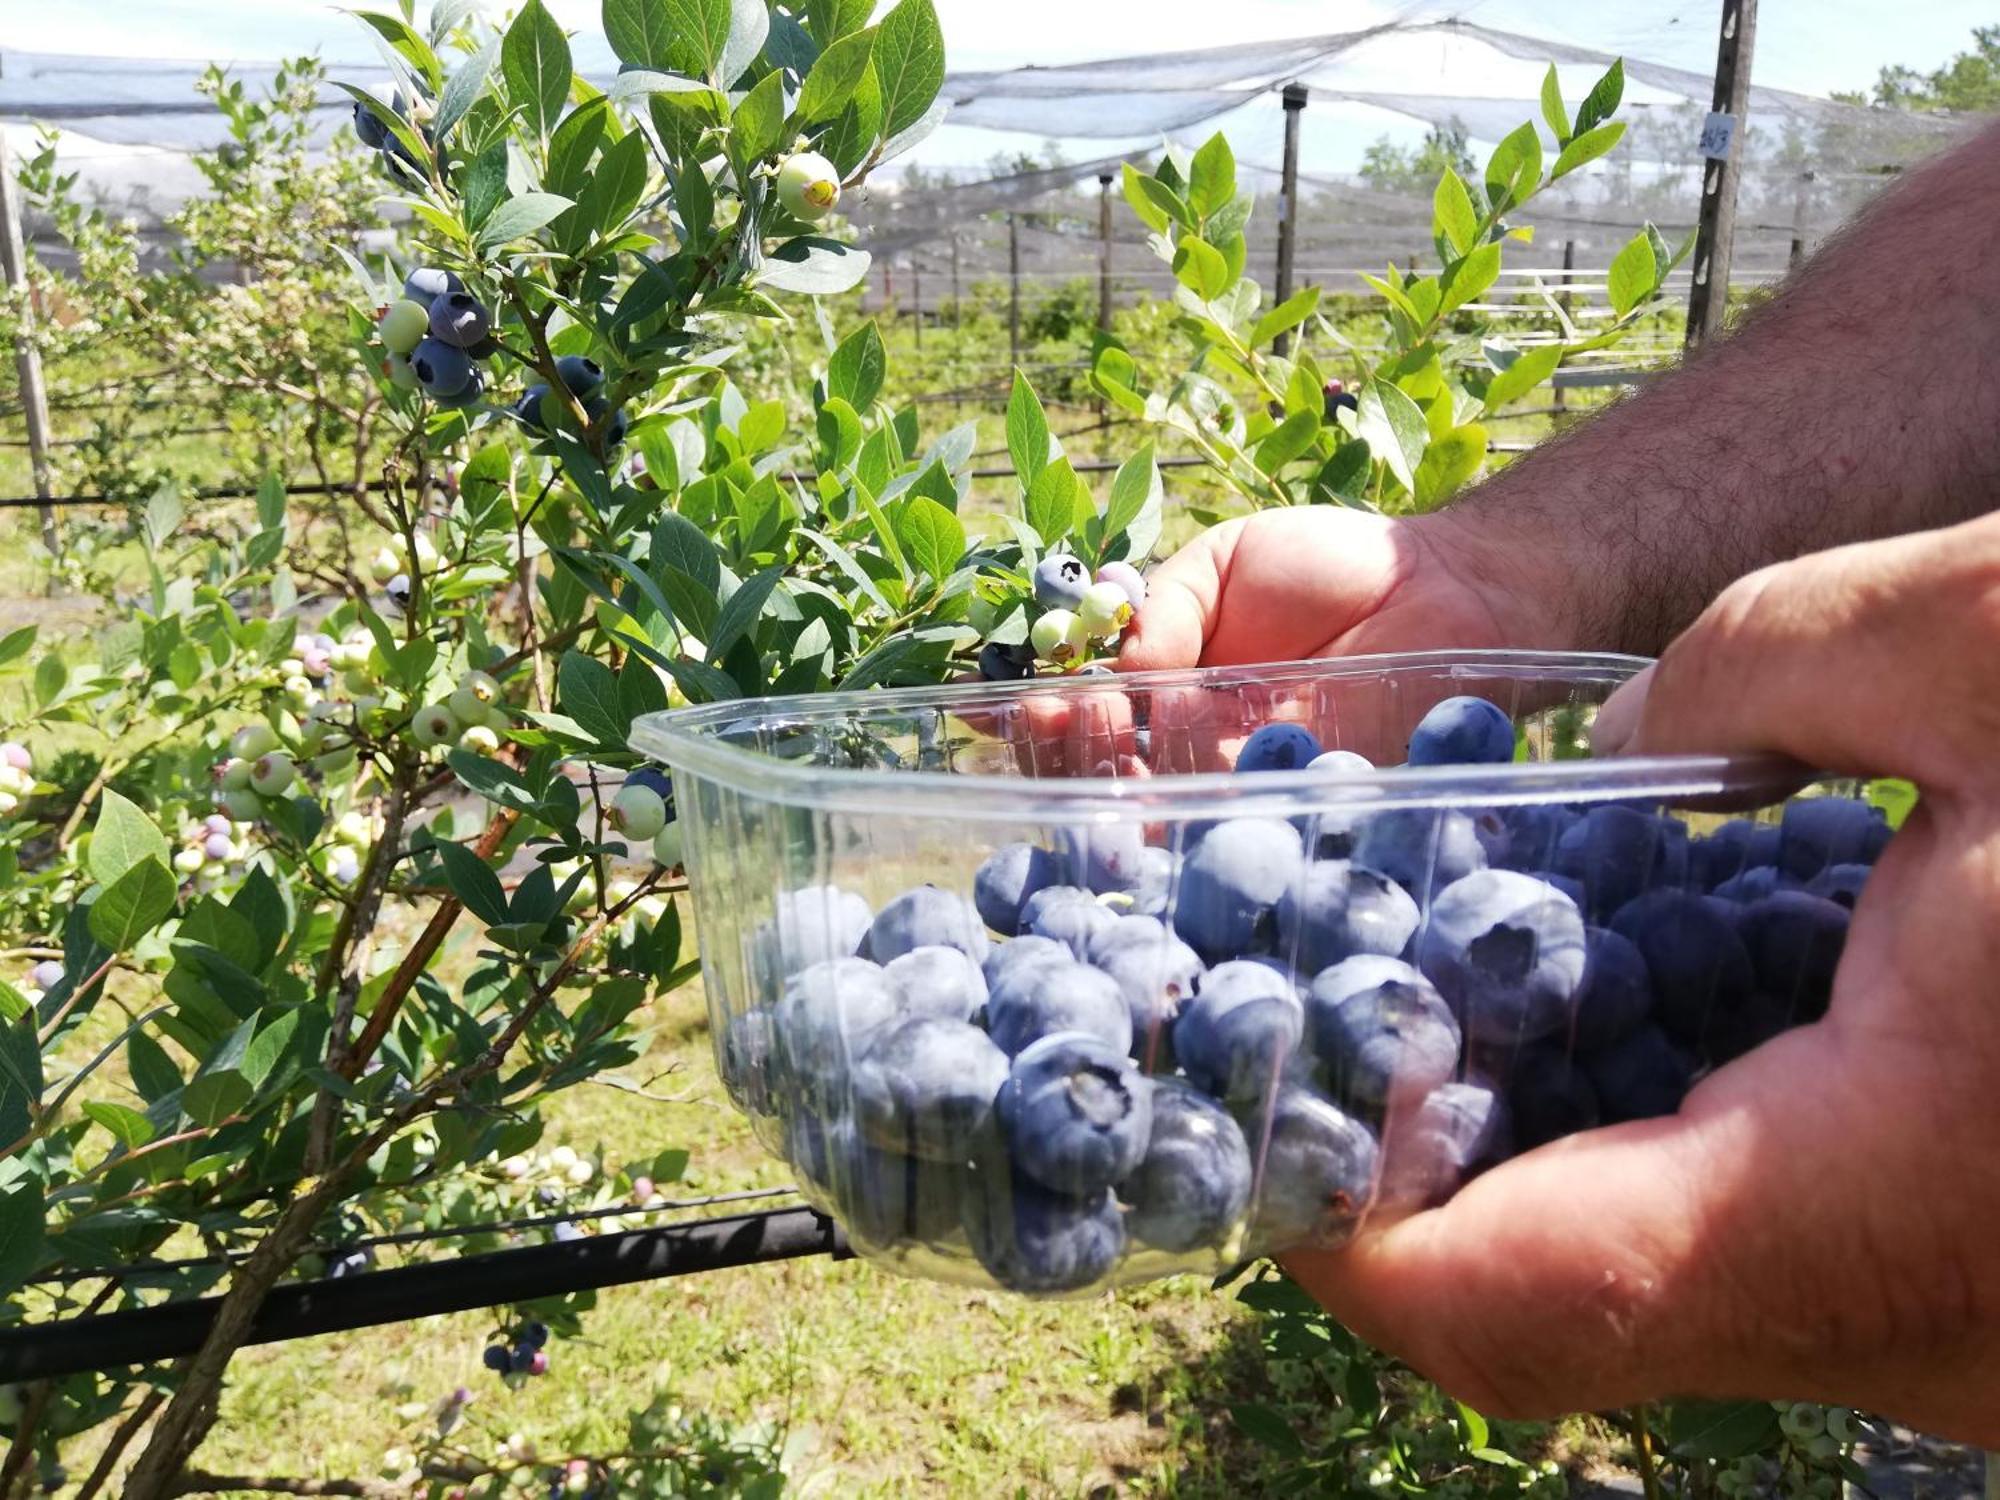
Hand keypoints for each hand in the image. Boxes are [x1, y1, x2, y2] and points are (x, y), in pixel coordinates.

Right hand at [1001, 506, 1578, 776]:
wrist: (1450, 584)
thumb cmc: (1337, 564)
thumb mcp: (1223, 561)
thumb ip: (1164, 607)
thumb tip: (1117, 665)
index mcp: (1174, 692)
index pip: (1090, 722)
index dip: (1044, 720)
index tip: (1001, 704)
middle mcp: (1201, 749)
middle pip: (1109, 779)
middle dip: (1067, 752)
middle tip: (1062, 710)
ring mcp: (1248, 783)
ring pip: (1157, 809)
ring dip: (1113, 773)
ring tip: (1105, 718)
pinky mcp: (1300, 805)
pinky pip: (1230, 823)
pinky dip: (1186, 805)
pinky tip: (1163, 767)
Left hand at [1286, 513, 1999, 1443]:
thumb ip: (1769, 658)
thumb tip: (1648, 732)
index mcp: (1884, 1193)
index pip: (1506, 1303)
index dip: (1335, 1224)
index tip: (1254, 1100)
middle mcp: (1919, 1326)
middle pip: (1553, 1314)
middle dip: (1414, 1174)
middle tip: (1338, 1005)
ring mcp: (1965, 1341)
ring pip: (1659, 1293)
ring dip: (1537, 1154)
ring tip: (1474, 984)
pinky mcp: (1993, 1297)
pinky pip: (1768, 1254)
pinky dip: (1669, 1146)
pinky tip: (1654, 1003)